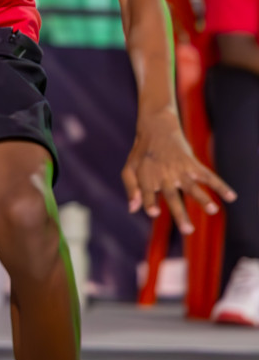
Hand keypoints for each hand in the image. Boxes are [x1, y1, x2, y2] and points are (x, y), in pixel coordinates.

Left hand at [121, 106, 235, 234]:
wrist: (157, 129)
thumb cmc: (141, 153)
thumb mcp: (129, 167)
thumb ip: (130, 188)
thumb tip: (133, 209)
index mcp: (146, 176)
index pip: (146, 191)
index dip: (149, 201)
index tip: (154, 213)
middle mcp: (164, 174)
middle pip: (171, 196)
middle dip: (179, 213)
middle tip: (188, 230)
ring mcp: (179, 170)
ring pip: (192, 187)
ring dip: (203, 199)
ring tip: (213, 210)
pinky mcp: (192, 164)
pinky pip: (208, 175)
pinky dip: (219, 185)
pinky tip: (231, 196)